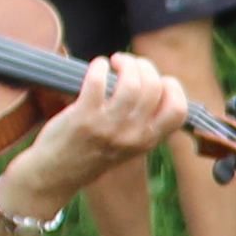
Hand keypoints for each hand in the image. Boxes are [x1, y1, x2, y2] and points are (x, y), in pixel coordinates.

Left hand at [5, 52, 191, 204]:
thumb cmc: (92, 153)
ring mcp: (108, 127)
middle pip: (154, 88)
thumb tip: (151, 81)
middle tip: (130, 63)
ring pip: (131, 83)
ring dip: (126, 63)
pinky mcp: (83, 117)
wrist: (57, 174)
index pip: (178, 111)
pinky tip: (98, 65)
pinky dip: (100, 66)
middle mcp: (132, 135)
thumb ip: (144, 122)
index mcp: (147, 141)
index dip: (173, 88)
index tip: (158, 80)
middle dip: (144, 66)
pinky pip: (99, 82)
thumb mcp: (129, 146)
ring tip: (116, 62)